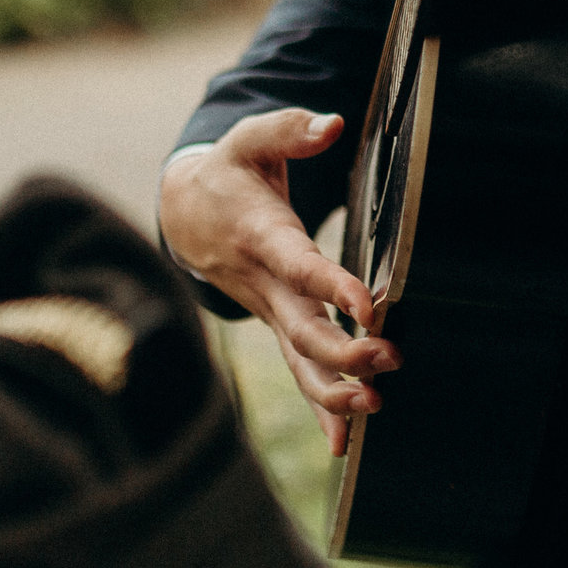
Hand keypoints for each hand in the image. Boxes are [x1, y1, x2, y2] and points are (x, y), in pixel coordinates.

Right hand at [159, 109, 397, 453]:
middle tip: (385, 360)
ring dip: (333, 389)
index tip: (368, 307)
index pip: (299, 265)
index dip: (331, 286)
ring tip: (373, 407)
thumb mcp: (251, 138)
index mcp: (262, 236)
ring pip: (298, 360)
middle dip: (342, 351)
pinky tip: (344, 443)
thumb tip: (330, 124)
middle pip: (301, 328)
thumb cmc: (229, 172)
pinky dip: (319, 407)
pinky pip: (297, 369)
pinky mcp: (276, 323)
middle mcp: (264, 284)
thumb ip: (290, 130)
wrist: (182, 212)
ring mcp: (268, 310)